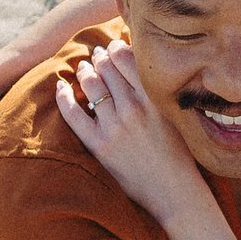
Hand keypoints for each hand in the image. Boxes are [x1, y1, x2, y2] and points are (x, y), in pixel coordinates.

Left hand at [54, 40, 219, 230]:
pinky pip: (74, 115)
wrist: (174, 192)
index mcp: (154, 98)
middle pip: (107, 69)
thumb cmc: (179, 154)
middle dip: (100, 58)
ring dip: (85, 72)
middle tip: (97, 56)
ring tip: (84, 68)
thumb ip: (157, 92)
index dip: (116, 48)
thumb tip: (139, 69)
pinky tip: (61, 86)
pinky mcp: (100, 146)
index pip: (127, 59)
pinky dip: (64, 97)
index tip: (113, 47)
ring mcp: (115, 127)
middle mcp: (133, 108)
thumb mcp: (174, 116)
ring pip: (91, 86)